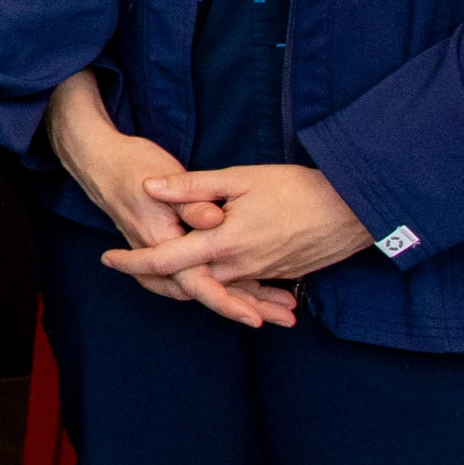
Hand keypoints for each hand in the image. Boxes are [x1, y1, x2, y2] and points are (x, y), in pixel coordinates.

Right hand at [49, 99, 284, 326]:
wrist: (100, 161)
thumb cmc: (133, 165)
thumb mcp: (163, 175)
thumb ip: (191, 200)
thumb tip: (214, 219)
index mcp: (160, 240)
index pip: (195, 282)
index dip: (226, 301)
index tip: (254, 318)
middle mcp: (162, 255)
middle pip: (207, 292)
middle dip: (247, 307)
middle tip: (286, 319)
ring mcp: (166, 254)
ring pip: (207, 287)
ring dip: (245, 299)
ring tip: (282, 311)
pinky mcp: (173, 247)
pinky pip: (202, 275)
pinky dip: (230, 285)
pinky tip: (257, 289)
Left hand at [106, 163, 372, 306]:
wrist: (356, 210)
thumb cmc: (297, 186)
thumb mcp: (240, 178)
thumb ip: (193, 186)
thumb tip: (149, 187)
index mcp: (224, 243)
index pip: (167, 260)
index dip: (134, 262)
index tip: (108, 259)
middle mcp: (240, 266)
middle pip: (188, 281)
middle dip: (157, 278)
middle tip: (127, 265)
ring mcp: (262, 274)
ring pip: (216, 286)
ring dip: (191, 284)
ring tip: (161, 276)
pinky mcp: (280, 274)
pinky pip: (243, 285)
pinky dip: (224, 285)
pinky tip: (212, 276)